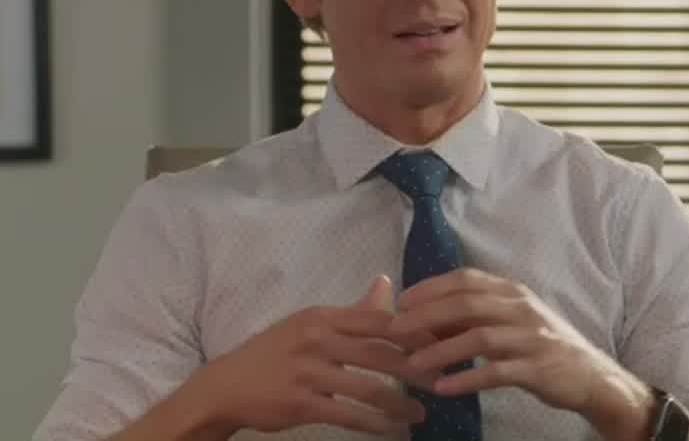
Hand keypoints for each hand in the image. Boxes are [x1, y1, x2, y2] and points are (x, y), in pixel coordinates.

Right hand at [187, 276, 424, 437]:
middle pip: (379, 353)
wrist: (225, 387)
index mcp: (323, 316)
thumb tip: (387, 283)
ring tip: (421, 414)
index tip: (443, 345)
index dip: (415, 334)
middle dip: (417, 369)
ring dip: (399, 404)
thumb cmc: (275, 353)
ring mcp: (307, 372)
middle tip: (442, 381)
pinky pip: (348, 415)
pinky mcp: (300, 404)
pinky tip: (393, 430)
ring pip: (367, 388)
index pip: (379, 321)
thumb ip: (354, 311)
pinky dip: (375, 424)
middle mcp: (317, 339)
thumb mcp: (312, 324)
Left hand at [389, 269, 655, 440]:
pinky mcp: (537, 368)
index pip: (467, 279)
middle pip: (467, 304)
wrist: (590, 375)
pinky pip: (497, 372)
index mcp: (513, 292)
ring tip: (412, 365)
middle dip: (427, 315)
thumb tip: (426, 317)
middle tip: (396, 330)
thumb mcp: (511, 322)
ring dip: (441, 350)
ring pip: (479, 337)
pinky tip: (442, 388)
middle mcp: (522, 308)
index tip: (401, 300)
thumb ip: (474, 317)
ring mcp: (531, 337)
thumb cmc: (542, 346)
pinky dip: (467, 379)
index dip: (432, 288)